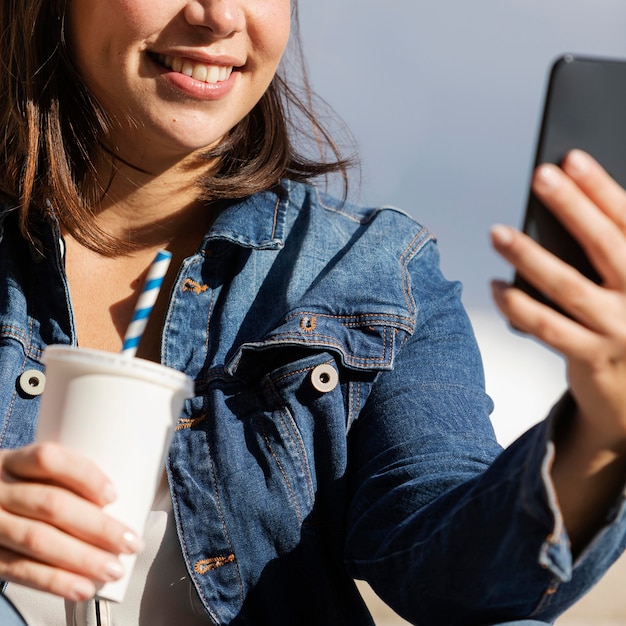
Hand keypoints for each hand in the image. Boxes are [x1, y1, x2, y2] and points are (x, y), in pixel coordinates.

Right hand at [0, 442, 141, 600]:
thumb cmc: (18, 491)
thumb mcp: (29, 475)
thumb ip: (66, 480)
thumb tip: (132, 492)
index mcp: (13, 461)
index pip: (48, 459)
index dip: (83, 476)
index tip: (114, 495)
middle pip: (51, 504)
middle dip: (97, 526)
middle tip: (130, 541)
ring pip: (38, 540)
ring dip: (82, 558)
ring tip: (114, 568)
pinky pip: (20, 571)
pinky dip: (55, 582)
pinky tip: (84, 587)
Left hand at [491, 149, 625, 450]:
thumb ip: (610, 255)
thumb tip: (565, 210)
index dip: (601, 189)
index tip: (572, 159)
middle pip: (605, 245)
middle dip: (572, 206)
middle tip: (541, 176)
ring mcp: (621, 331)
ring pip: (567, 286)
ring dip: (529, 255)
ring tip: (498, 232)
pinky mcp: (593, 358)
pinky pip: (546, 327)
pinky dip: (517, 305)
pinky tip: (496, 287)